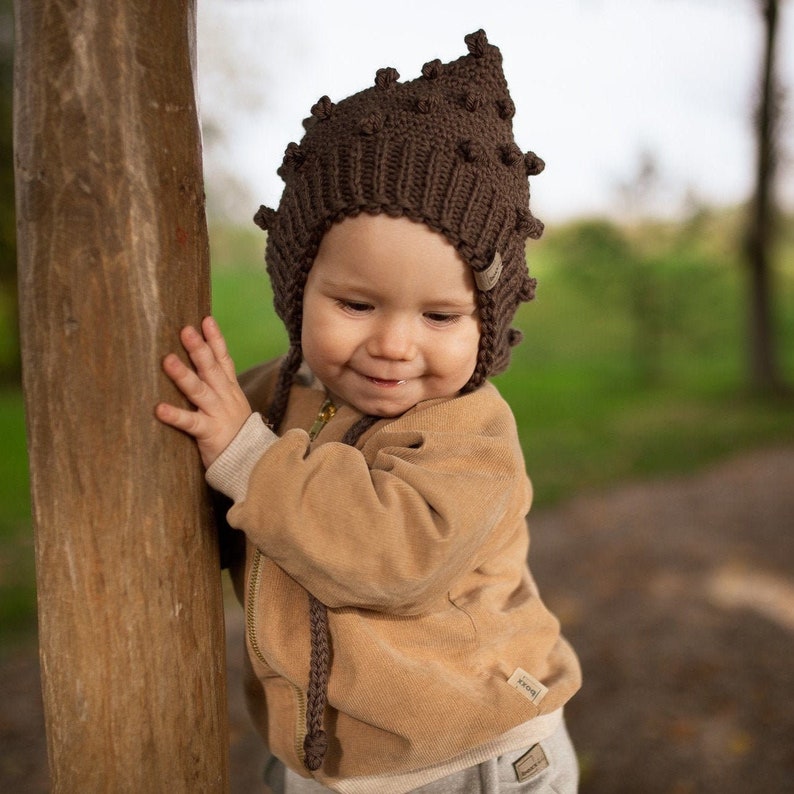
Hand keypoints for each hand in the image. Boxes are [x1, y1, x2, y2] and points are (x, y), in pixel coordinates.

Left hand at [156, 316, 251, 467]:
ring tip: (168, 360)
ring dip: (184, 375)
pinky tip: (159, 408)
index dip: (216, 339)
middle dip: (199, 348)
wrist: (253, 462)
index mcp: (230, 390)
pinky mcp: (209, 432)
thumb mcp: (232, 405)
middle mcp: (225, 397)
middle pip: (211, 369)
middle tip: (185, 329)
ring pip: (200, 390)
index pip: (223, 360)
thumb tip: (202, 368)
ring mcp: (218, 414)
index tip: (205, 319)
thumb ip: (219, 387)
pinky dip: (175, 415)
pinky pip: (190, 422)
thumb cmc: (236, 433)